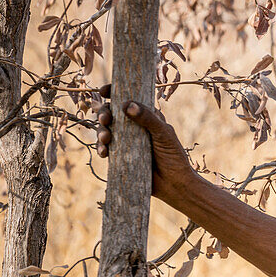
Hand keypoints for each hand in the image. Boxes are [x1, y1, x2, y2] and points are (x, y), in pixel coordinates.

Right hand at [94, 84, 195, 198]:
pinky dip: (102, 148)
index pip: (129, 100)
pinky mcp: (121, 156)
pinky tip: (104, 153)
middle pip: (112, 113)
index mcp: (147, 117)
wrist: (174, 185)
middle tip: (106, 120)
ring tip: (106, 139)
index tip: (105, 91)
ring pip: (106, 130)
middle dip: (104, 114)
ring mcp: (126, 141)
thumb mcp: (164, 134)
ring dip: (101, 132)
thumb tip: (128, 105)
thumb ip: (148, 119)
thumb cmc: (174, 157)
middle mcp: (135, 127)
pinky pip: (106, 149)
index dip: (115, 92)